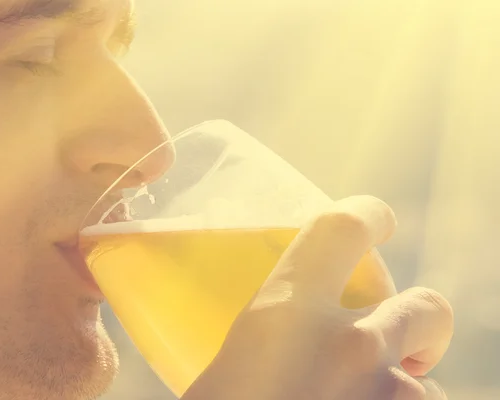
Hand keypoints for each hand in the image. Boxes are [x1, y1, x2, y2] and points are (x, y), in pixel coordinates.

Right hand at [182, 196, 453, 398]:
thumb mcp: (221, 374)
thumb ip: (261, 345)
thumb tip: (271, 346)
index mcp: (287, 311)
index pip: (345, 224)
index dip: (369, 214)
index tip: (376, 221)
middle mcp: (350, 345)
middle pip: (425, 306)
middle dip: (419, 319)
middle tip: (390, 341)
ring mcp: (385, 396)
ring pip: (424, 383)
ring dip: (401, 392)